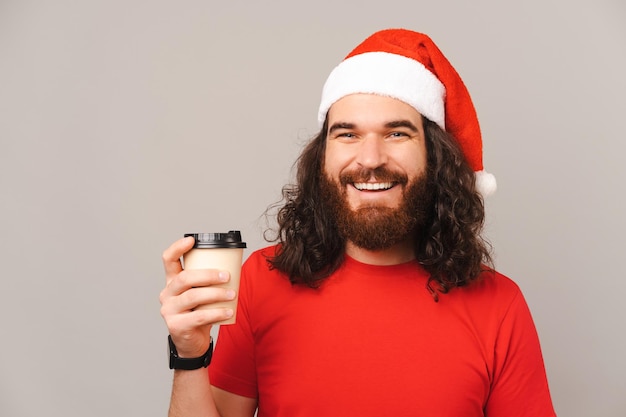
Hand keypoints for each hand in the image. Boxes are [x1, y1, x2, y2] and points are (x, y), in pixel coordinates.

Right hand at [160, 236, 235, 357]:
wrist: (192, 343)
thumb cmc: (199, 313)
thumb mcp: (201, 294)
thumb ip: (208, 281)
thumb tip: (234, 265)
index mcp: (172, 282)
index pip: (168, 260)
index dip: (177, 248)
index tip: (192, 240)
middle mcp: (167, 294)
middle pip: (185, 277)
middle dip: (208, 274)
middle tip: (227, 276)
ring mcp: (169, 310)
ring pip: (193, 296)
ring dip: (216, 293)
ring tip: (232, 294)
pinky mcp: (176, 326)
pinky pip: (199, 317)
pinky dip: (217, 313)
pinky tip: (229, 311)